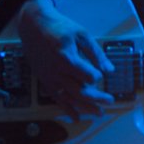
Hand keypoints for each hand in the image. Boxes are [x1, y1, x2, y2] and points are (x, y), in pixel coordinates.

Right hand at [17, 0, 114, 120]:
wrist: (34, 26)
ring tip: (98, 113)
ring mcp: (50, 78)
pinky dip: (67, 109)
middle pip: (79, 91)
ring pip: (69, 98)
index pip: (87, 76)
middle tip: (110, 102)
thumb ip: (96, 53)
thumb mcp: (82, 35)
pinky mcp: (45, 80)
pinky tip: (76, 117)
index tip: (101, 76)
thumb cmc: (60, 27)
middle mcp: (57, 71)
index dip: (96, 77)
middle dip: (96, 99)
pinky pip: (56, 99)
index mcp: (67, 58)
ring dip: (84, 107)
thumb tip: (110, 69)